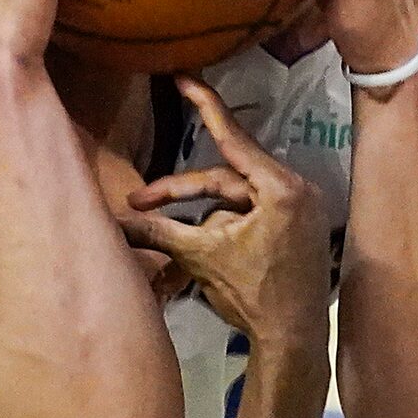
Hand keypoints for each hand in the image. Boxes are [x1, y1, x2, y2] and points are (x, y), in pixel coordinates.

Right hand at [123, 77, 331, 344]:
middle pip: (225, 178)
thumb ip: (161, 230)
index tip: (184, 76)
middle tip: (139, 201)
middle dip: (181, 191)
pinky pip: (252, 213)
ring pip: (235, 199)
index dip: (203, 105)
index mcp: (278, 187)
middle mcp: (295, 188)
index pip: (232, 136)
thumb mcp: (202, 257)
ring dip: (202, 216)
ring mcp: (300, 208)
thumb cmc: (254, 297)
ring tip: (173, 241)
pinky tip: (204, 251)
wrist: (294, 342)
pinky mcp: (296, 227)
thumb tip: (117, 219)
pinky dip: (224, 226)